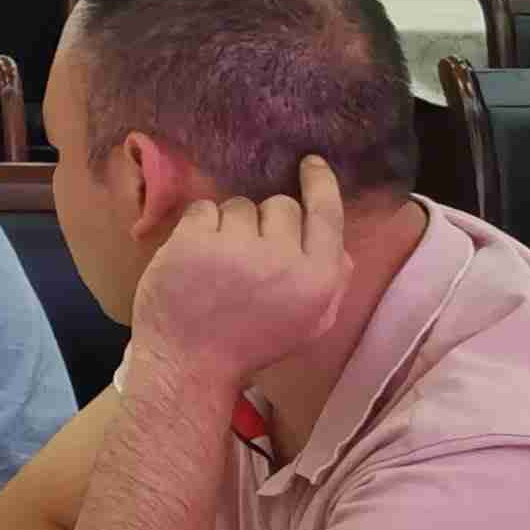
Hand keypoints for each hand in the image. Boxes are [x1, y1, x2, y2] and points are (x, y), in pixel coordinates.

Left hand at [127, 156, 355, 390]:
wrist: (188, 364)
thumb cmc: (250, 344)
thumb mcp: (308, 324)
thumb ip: (331, 283)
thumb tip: (341, 247)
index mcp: (316, 281)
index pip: (327, 213)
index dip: (321, 183)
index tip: (310, 164)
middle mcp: (281, 259)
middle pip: (280, 205)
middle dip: (265, 222)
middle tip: (247, 256)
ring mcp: (235, 247)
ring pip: (239, 205)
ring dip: (229, 226)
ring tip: (217, 264)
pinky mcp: (193, 241)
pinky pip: (203, 209)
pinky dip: (197, 228)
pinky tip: (194, 260)